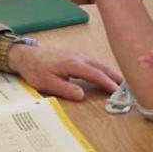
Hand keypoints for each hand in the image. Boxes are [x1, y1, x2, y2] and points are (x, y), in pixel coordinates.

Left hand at [6, 43, 121, 100]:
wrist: (26, 56)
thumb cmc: (35, 70)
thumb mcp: (47, 83)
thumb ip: (65, 89)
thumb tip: (81, 95)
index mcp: (72, 64)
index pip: (94, 74)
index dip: (107, 82)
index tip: (117, 90)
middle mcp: (77, 58)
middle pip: (100, 67)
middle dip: (114, 76)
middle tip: (127, 86)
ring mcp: (76, 56)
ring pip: (97, 64)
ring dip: (109, 72)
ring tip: (119, 82)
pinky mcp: (73, 57)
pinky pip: (91, 63)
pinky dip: (101, 69)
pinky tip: (103, 75)